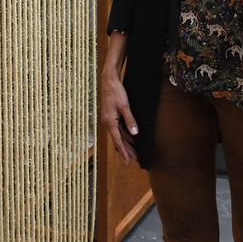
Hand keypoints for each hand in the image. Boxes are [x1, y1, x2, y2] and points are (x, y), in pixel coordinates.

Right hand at [99, 37, 138, 165]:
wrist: (109, 80)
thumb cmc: (116, 92)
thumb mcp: (125, 106)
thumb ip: (130, 120)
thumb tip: (134, 134)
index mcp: (110, 122)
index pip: (118, 141)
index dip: (124, 152)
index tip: (128, 161)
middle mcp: (108, 123)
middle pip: (118, 140)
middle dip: (126, 150)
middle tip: (134, 159)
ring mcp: (109, 119)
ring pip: (118, 135)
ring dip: (126, 144)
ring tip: (133, 152)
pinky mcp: (111, 116)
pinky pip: (118, 129)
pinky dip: (124, 135)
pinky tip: (131, 138)